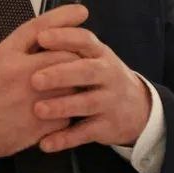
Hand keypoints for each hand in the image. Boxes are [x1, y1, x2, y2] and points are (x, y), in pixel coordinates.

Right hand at [0, 4, 88, 159]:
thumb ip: (22, 45)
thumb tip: (51, 33)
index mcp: (8, 54)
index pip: (42, 28)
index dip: (64, 17)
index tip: (81, 12)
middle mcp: (22, 73)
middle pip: (65, 55)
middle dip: (75, 58)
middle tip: (77, 62)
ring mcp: (33, 99)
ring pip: (72, 85)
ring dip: (74, 86)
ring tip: (68, 89)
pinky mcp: (41, 124)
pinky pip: (67, 114)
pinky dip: (67, 113)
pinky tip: (58, 112)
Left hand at [30, 24, 151, 152]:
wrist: (138, 108)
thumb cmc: (102, 77)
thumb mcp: (93, 57)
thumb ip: (69, 45)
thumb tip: (36, 29)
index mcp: (100, 53)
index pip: (84, 40)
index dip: (64, 38)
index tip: (41, 37)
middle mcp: (108, 74)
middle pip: (86, 71)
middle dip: (60, 74)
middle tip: (35, 79)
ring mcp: (110, 101)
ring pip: (87, 103)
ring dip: (62, 107)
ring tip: (38, 110)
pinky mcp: (108, 126)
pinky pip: (85, 133)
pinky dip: (65, 139)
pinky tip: (45, 143)